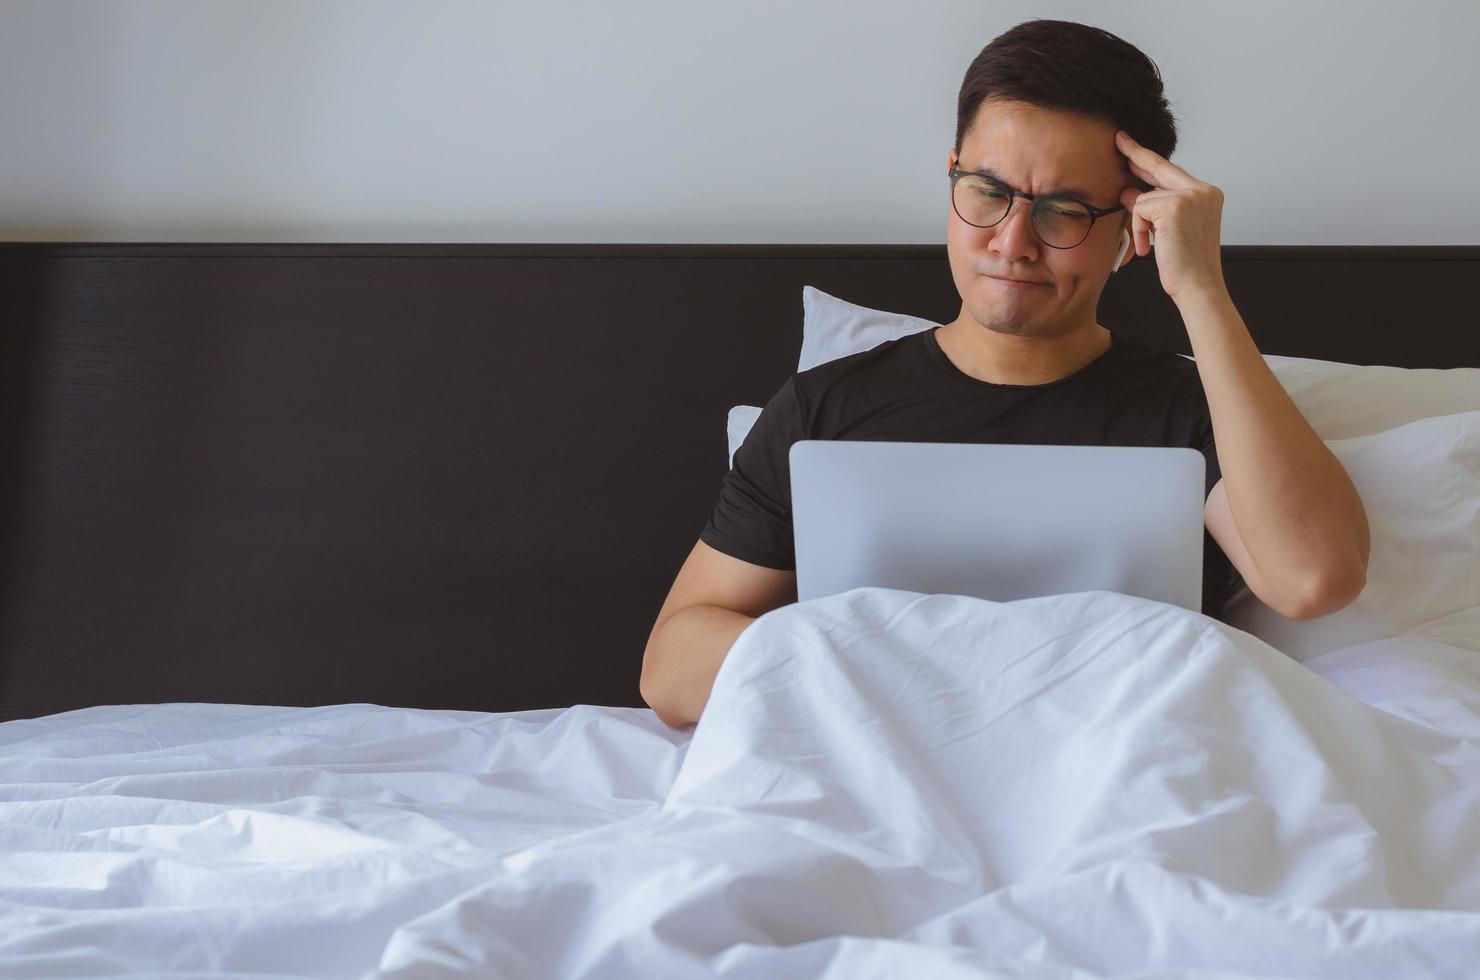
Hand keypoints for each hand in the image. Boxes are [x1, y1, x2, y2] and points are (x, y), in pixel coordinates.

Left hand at [1116, 130, 1227, 302]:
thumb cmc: (1186, 264)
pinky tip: (1150, 246)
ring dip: (1140, 223)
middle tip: (1118, 140)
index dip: (1148, 158)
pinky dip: (1139, 229)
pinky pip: (1140, 209)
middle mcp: (1203, 190)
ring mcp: (1191, 195)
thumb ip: (1154, 207)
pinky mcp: (1175, 205)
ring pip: (1144, 197)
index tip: (1130, 145)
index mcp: (1207, 194)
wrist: (1198, 286)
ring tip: (1152, 245)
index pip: (1171, 171)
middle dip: (1135, 155)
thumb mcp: (1167, 230)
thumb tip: (1129, 191)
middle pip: (1159, 167)